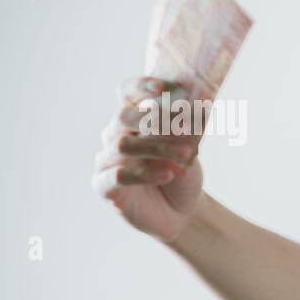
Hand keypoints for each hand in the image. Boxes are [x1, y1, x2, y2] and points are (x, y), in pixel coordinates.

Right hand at [91, 76, 206, 243]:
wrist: (184, 211)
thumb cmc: (183, 173)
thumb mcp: (189, 148)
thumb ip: (184, 128)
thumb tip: (195, 102)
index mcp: (133, 121)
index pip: (126, 94)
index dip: (139, 87)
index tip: (162, 88)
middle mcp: (114, 136)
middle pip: (125, 118)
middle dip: (156, 121)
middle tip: (187, 130)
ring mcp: (106, 161)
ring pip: (124, 145)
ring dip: (158, 147)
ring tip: (187, 156)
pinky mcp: (104, 186)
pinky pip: (118, 175)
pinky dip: (145, 173)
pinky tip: (168, 175)